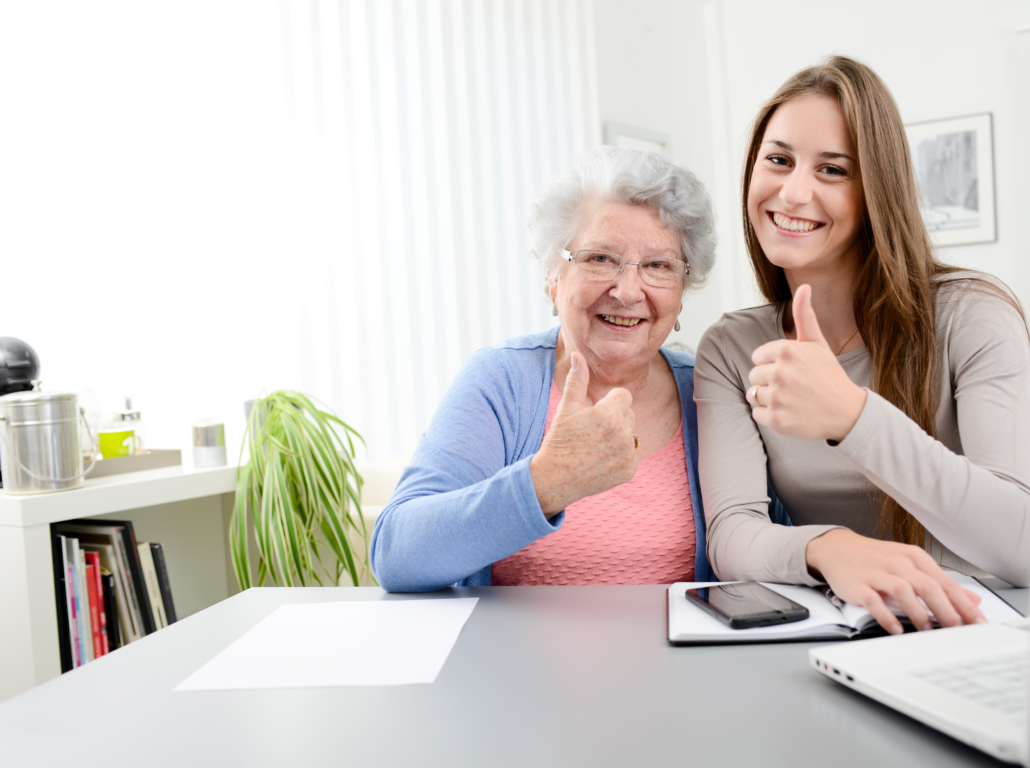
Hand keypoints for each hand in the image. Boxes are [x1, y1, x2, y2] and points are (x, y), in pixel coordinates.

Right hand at [530, 352, 636, 516]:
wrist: (556, 479)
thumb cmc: (559, 441)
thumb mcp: (566, 408)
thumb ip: (578, 380)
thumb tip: (577, 354)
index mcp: (609, 413)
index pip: (624, 395)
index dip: (608, 401)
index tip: (594, 412)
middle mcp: (623, 433)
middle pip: (629, 413)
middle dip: (614, 418)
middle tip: (591, 431)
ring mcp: (628, 453)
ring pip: (631, 433)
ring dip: (618, 436)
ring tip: (595, 445)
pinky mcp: (630, 470)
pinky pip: (631, 453)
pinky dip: (620, 456)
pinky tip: (600, 460)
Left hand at [747, 284, 866, 441]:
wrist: (847, 412)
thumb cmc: (828, 376)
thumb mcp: (817, 344)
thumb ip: (805, 315)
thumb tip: (804, 285)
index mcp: (787, 350)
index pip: (758, 357)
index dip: (773, 364)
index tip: (792, 370)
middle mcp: (780, 372)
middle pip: (753, 375)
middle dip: (769, 381)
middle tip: (793, 386)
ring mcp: (778, 397)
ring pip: (754, 394)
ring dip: (769, 398)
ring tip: (792, 399)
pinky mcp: (776, 420)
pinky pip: (757, 414)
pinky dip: (770, 415)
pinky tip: (789, 412)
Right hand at [807, 529, 984, 633]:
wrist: (836, 548)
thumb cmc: (875, 559)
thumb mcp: (911, 564)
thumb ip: (940, 582)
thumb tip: (973, 600)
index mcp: (914, 557)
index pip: (945, 582)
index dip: (964, 604)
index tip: (978, 623)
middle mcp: (897, 563)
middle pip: (928, 586)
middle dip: (946, 611)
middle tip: (957, 631)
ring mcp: (876, 573)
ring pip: (903, 591)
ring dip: (918, 613)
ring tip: (927, 630)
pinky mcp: (857, 584)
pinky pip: (873, 601)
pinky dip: (886, 616)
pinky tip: (895, 629)